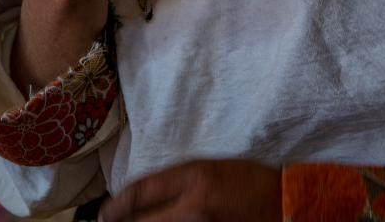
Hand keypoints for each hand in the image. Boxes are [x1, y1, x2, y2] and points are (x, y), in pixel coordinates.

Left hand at [97, 159, 281, 221]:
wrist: (280, 202)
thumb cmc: (246, 180)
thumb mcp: (209, 168)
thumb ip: (176, 182)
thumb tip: (141, 197)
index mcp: (193, 177)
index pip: (141, 192)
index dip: (116, 205)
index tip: (104, 212)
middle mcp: (192, 205)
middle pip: (141, 221)